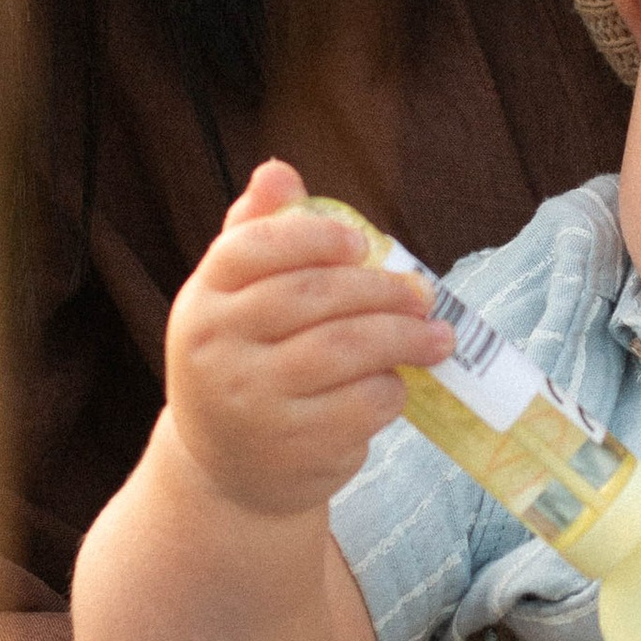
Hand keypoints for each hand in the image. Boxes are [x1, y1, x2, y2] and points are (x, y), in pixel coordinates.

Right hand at [161, 161, 447, 519]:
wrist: (226, 470)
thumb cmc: (245, 363)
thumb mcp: (236, 301)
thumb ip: (259, 234)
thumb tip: (279, 170)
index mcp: (202, 301)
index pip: (251, 248)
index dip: (313, 237)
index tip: (361, 243)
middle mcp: (216, 350)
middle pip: (311, 297)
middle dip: (379, 289)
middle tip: (422, 292)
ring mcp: (252, 403)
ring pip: (343, 350)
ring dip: (403, 337)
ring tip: (437, 336)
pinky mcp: (292, 447)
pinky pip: (360, 404)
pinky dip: (391, 390)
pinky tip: (398, 383)